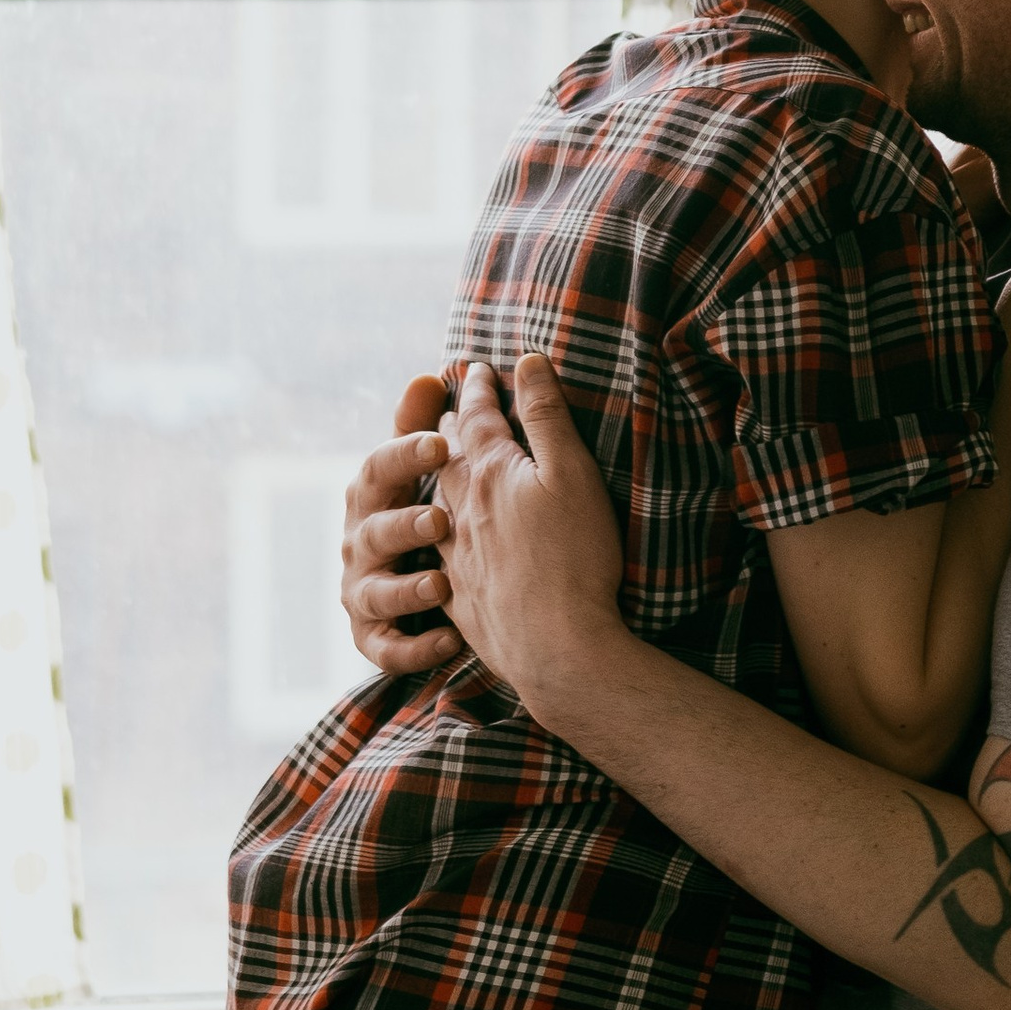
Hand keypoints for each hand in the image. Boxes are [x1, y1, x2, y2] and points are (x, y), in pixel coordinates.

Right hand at [338, 375, 461, 677]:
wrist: (413, 585)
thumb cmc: (417, 511)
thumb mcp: (416, 470)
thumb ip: (419, 428)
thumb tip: (428, 377)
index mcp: (370, 496)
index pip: (377, 469)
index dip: (403, 455)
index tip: (440, 440)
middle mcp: (358, 543)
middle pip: (372, 532)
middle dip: (404, 525)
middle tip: (442, 519)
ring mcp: (361, 592)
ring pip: (375, 594)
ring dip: (406, 589)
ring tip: (440, 584)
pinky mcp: (372, 638)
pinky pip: (385, 649)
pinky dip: (414, 648)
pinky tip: (449, 641)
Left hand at [431, 357, 630, 725]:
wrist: (556, 648)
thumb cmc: (574, 558)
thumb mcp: (572, 473)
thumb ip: (547, 417)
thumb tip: (527, 361)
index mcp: (490, 474)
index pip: (476, 417)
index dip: (476, 388)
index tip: (474, 368)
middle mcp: (461, 510)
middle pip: (446, 457)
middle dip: (447, 427)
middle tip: (447, 408)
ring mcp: (456, 557)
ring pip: (436, 506)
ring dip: (439, 482)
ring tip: (444, 470)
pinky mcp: (461, 599)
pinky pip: (440, 558)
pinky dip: (440, 539)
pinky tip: (445, 547)